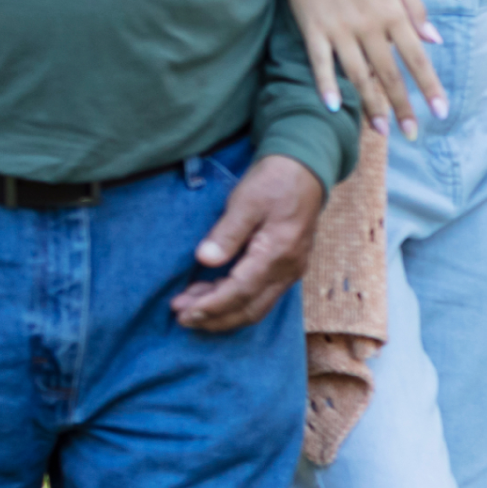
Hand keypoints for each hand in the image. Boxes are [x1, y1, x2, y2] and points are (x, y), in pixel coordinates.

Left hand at [172, 155, 324, 330]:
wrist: (305, 169)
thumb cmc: (274, 181)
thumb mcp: (246, 200)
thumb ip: (227, 233)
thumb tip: (205, 260)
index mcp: (277, 253)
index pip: (240, 292)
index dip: (210, 306)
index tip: (182, 311)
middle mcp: (288, 270)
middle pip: (249, 309)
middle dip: (214, 318)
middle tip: (181, 317)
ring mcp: (290, 271)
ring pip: (256, 307)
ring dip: (223, 313)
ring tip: (190, 308)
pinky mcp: (287, 268)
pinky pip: (261, 297)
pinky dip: (235, 302)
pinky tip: (213, 296)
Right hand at [266, 0, 440, 133]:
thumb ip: (416, 8)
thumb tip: (435, 39)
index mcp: (392, 12)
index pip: (416, 56)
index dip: (430, 86)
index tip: (441, 111)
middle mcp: (368, 25)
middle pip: (389, 73)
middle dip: (403, 106)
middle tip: (411, 134)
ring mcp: (339, 29)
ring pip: (357, 75)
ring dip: (370, 105)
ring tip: (381, 131)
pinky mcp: (313, 30)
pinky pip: (320, 63)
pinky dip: (326, 85)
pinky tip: (332, 107)